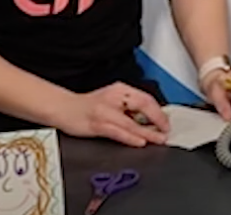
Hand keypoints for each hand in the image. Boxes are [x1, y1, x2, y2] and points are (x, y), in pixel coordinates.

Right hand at [55, 83, 169, 146]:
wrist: (63, 107)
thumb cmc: (89, 106)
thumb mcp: (112, 99)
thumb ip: (129, 106)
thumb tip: (151, 118)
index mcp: (120, 89)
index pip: (146, 98)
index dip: (159, 111)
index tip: (166, 122)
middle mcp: (114, 97)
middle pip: (142, 106)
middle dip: (157, 119)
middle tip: (166, 130)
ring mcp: (105, 111)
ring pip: (131, 122)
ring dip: (148, 132)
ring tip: (158, 139)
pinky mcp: (96, 124)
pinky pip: (117, 132)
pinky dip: (130, 137)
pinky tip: (139, 142)